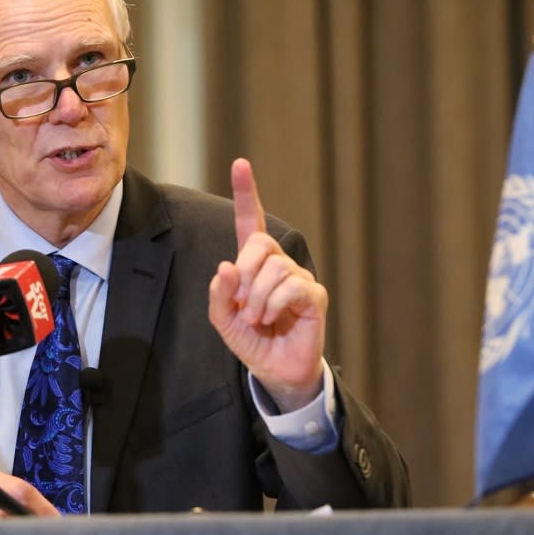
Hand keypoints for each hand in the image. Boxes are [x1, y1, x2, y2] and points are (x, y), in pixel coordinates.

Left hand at [208, 158, 327, 411]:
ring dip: (257, 298)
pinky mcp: (315, 295)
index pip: (249, 220)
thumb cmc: (252, 341)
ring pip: (274, 268)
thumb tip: (226, 266)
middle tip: (241, 304)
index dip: (245, 193)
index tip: (241, 163)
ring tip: (257, 319)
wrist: (275, 370)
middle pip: (259, 242)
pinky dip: (275, 305)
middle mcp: (278, 264)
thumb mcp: (223, 321)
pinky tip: (272, 319)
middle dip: (244, 273)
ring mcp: (298, 277)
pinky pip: (292, 286)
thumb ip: (219, 295)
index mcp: (253, 264)